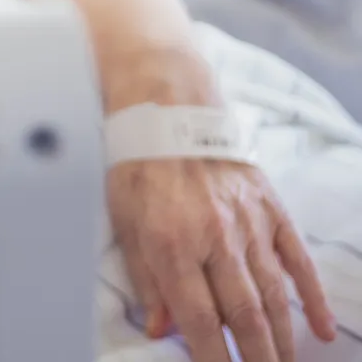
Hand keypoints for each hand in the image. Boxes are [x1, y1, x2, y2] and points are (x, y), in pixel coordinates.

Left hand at [109, 157, 333, 361]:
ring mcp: (250, 224)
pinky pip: (299, 261)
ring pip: (274, 295)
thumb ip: (145, 279)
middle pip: (245, 314)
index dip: (212, 357)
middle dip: (258, 358)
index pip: (200, 318)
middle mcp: (216, 238)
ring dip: (284, 338)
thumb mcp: (124, 222)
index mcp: (172, 243)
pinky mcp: (272, 210)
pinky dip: (313, 297)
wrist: (168, 111)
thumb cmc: (138, 167)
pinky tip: (323, 327)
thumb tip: (160, 328)